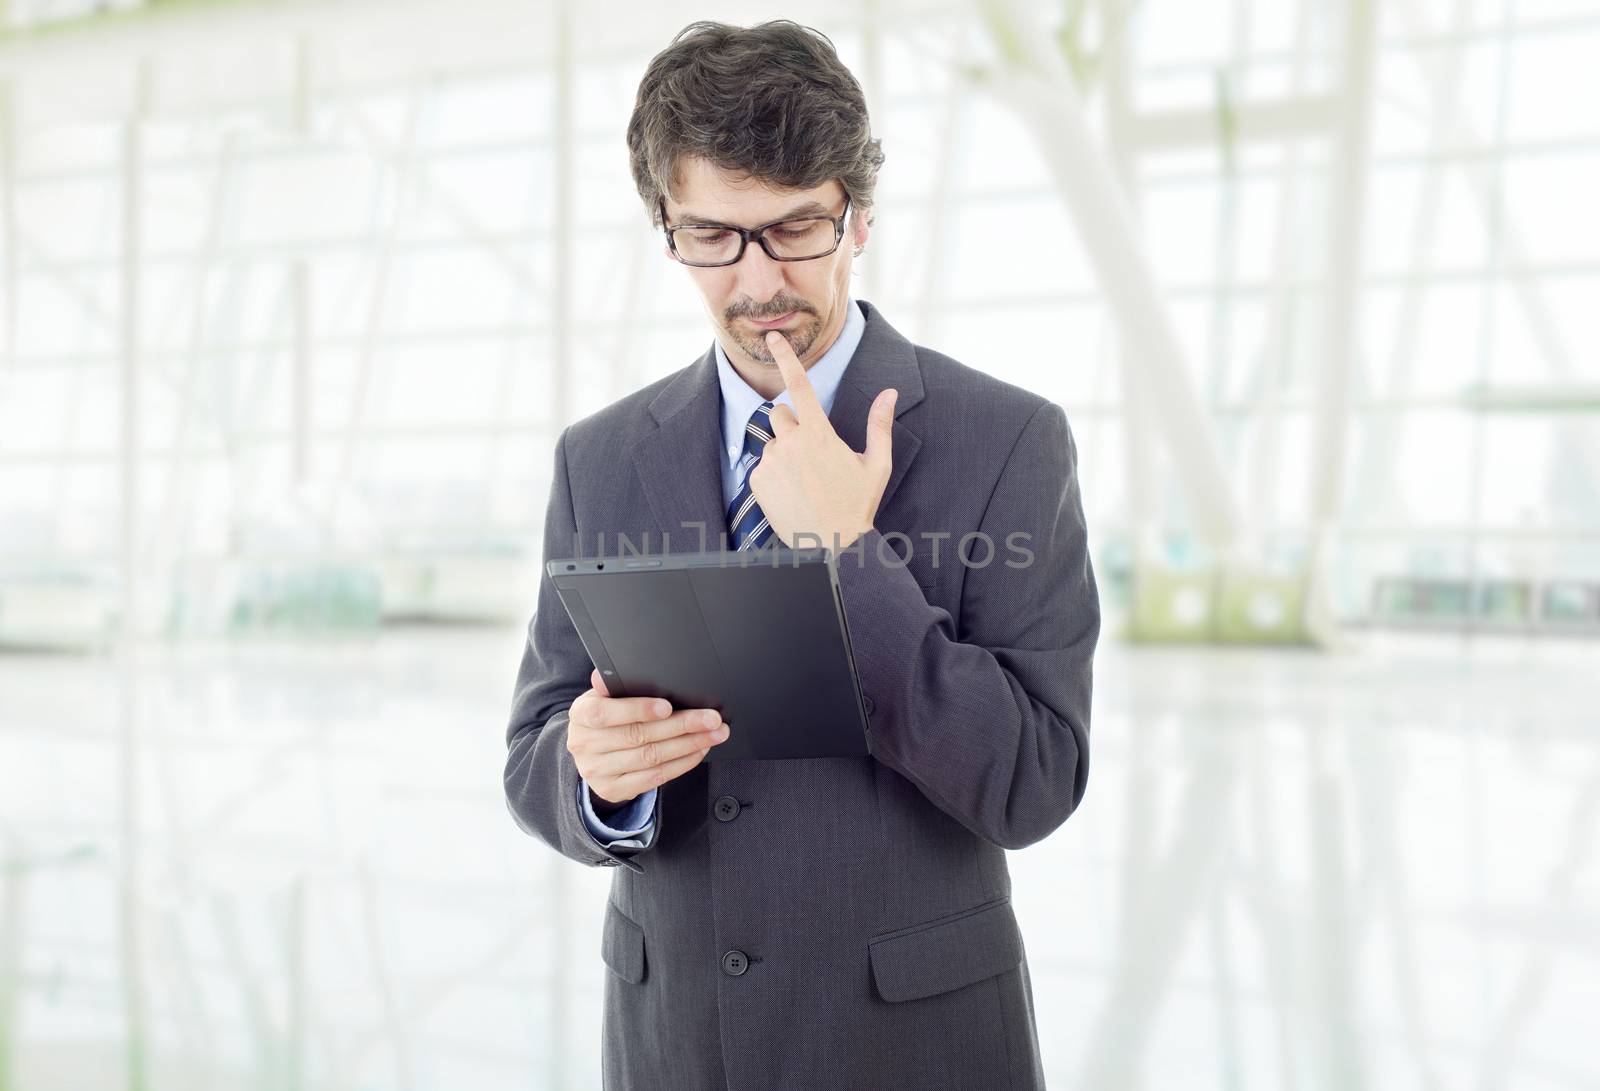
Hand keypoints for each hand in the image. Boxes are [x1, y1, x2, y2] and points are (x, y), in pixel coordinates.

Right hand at [566, 668, 729, 804]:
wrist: (591, 754)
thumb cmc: (605, 718)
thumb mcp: (604, 697)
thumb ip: (614, 685)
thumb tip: (621, 667)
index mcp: (580, 715)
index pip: (606, 713)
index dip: (638, 709)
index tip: (667, 707)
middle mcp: (585, 745)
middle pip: (638, 735)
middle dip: (681, 725)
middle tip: (710, 718)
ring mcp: (598, 771)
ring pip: (651, 758)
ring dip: (688, 745)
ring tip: (713, 734)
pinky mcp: (613, 789)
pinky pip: (655, 777)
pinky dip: (682, 763)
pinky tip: (698, 750)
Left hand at [751, 329, 896, 549]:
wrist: (832, 545)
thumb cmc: (857, 504)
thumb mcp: (876, 464)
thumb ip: (880, 425)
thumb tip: (890, 392)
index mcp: (820, 433)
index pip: (799, 384)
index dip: (785, 357)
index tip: (772, 338)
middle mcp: (791, 442)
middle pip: (780, 413)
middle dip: (792, 425)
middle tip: (810, 453)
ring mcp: (772, 461)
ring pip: (772, 442)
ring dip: (784, 453)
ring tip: (804, 481)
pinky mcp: (758, 480)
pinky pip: (761, 467)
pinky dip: (773, 476)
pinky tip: (791, 493)